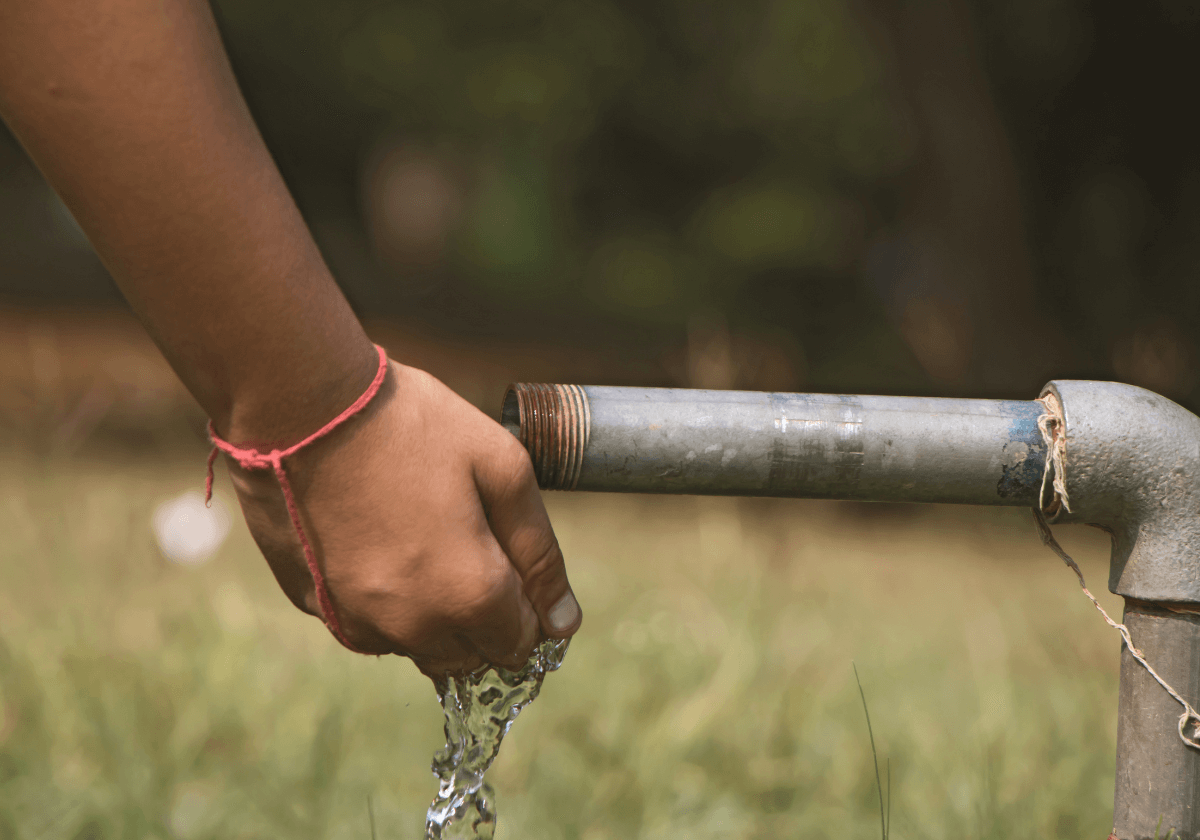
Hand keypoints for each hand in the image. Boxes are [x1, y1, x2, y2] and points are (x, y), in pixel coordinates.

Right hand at [223, 360, 580, 674]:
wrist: (301, 404)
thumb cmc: (412, 425)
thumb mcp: (501, 468)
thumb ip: (539, 553)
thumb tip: (564, 624)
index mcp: (469, 594)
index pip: (520, 644)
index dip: (528, 605)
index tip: (510, 557)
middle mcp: (413, 626)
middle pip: (470, 657)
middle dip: (484, 616)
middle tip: (471, 542)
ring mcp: (357, 621)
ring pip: (419, 648)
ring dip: (434, 614)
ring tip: (422, 534)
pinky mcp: (316, 607)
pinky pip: (369, 628)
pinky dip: (385, 604)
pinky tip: (381, 543)